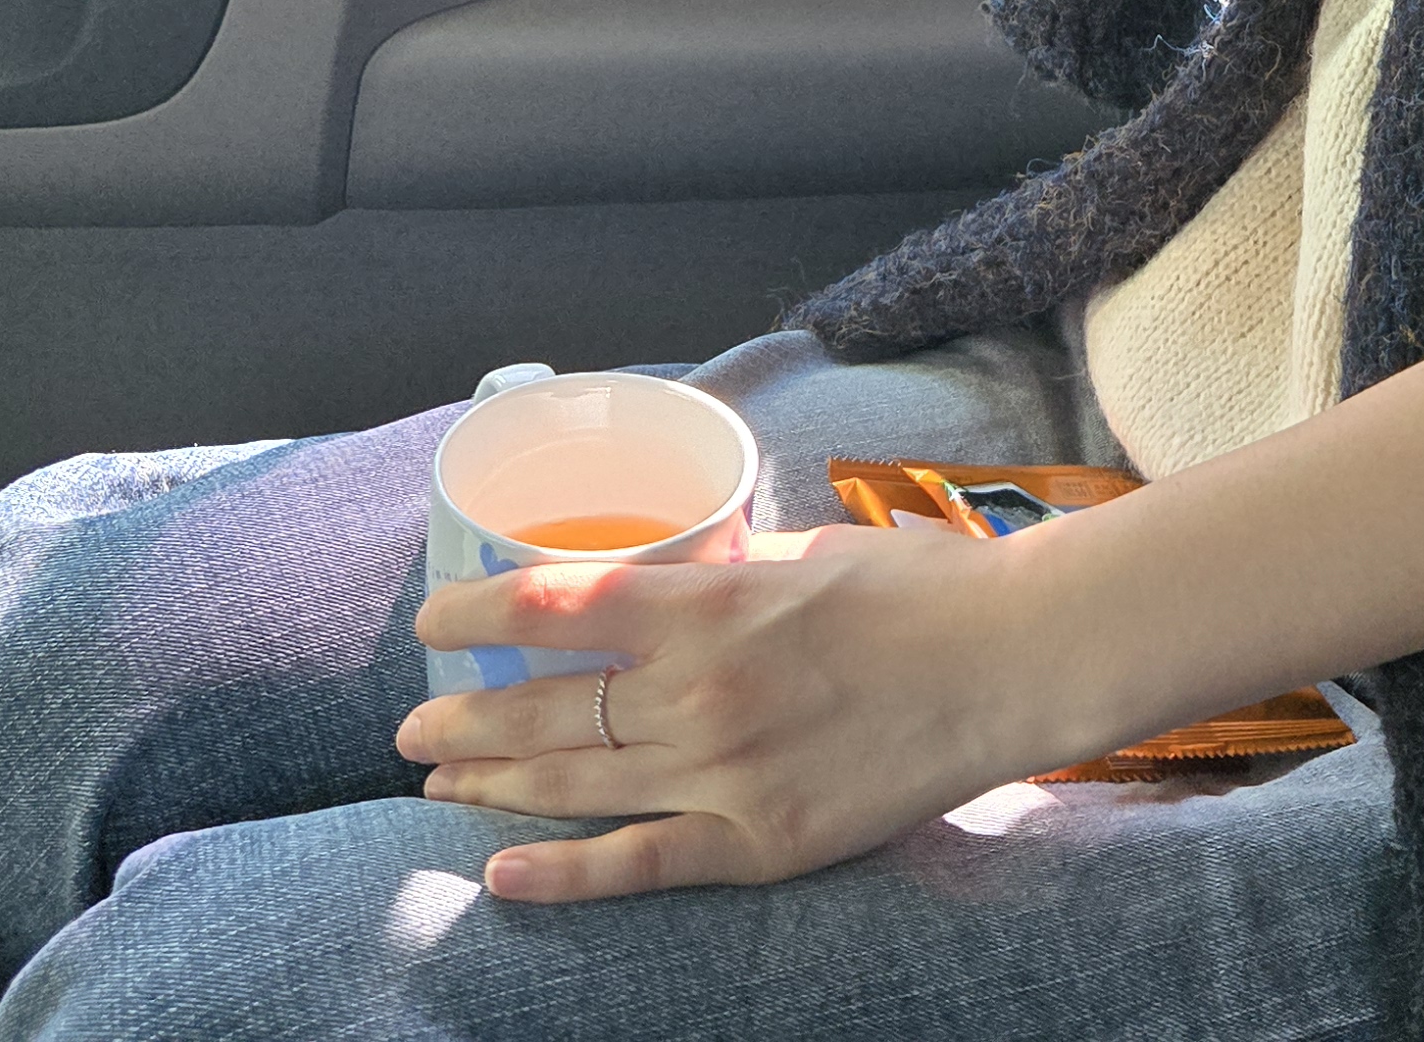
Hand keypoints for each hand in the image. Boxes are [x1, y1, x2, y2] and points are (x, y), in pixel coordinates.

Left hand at [396, 518, 1045, 901]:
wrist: (1015, 660)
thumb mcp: (810, 550)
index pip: (554, 603)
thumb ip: (730, 570)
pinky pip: (639, 861)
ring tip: (433, 789)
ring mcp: (724, 772)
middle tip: (407, 730)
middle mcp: (698, 689)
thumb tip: (676, 574)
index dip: (475, 612)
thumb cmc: (926, 588)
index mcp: (709, 601)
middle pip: (545, 707)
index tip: (432, 622)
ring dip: (490, 787)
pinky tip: (500, 874)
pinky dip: (562, 873)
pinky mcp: (760, 840)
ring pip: (575, 783)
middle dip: (461, 720)